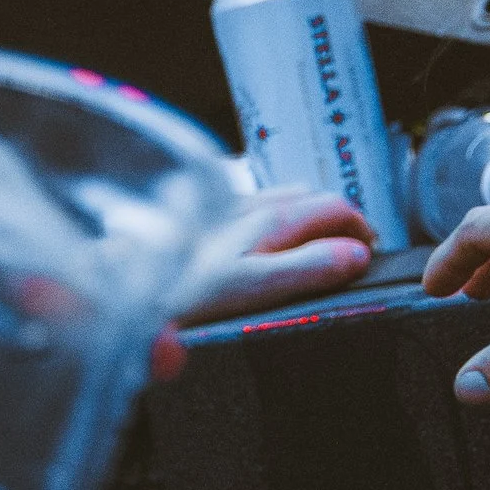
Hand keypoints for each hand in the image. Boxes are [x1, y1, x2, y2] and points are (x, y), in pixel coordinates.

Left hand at [175, 187, 376, 325]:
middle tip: (349, 256)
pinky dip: (274, 219)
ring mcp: (228, 208)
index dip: (361, 231)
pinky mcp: (205, 219)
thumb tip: (354, 255)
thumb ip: (306, 268)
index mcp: (271, 219)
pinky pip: (253, 207)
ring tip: (315, 249)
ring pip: (283, 200)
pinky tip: (263, 243)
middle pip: (313, 200)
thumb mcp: (254, 286)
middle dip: (338, 223)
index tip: (369, 256)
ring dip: (307, 218)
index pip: (336, 208)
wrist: (121, 282)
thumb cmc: (183, 289)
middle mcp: (252, 205)